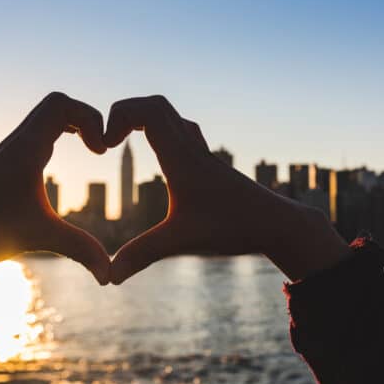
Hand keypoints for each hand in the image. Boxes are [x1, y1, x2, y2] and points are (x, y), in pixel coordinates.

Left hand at [0, 92, 110, 296]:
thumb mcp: (42, 237)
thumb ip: (82, 250)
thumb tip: (110, 276)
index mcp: (27, 148)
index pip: (62, 104)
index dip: (91, 119)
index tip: (101, 151)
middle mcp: (18, 143)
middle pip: (57, 105)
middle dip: (87, 119)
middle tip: (100, 147)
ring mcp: (11, 152)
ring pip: (46, 118)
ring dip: (73, 126)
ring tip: (92, 150)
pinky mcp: (7, 164)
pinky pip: (38, 134)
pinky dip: (59, 137)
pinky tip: (64, 165)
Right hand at [105, 96, 350, 282]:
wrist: (278, 224)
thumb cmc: (235, 228)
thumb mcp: (183, 241)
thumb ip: (142, 256)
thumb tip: (109, 278)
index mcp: (182, 158)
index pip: (148, 110)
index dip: (118, 116)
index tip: (104, 145)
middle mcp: (193, 149)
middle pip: (157, 105)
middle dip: (125, 113)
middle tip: (108, 140)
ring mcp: (204, 156)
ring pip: (173, 118)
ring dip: (145, 121)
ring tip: (125, 142)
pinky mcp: (211, 167)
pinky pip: (184, 133)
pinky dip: (163, 133)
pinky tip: (159, 160)